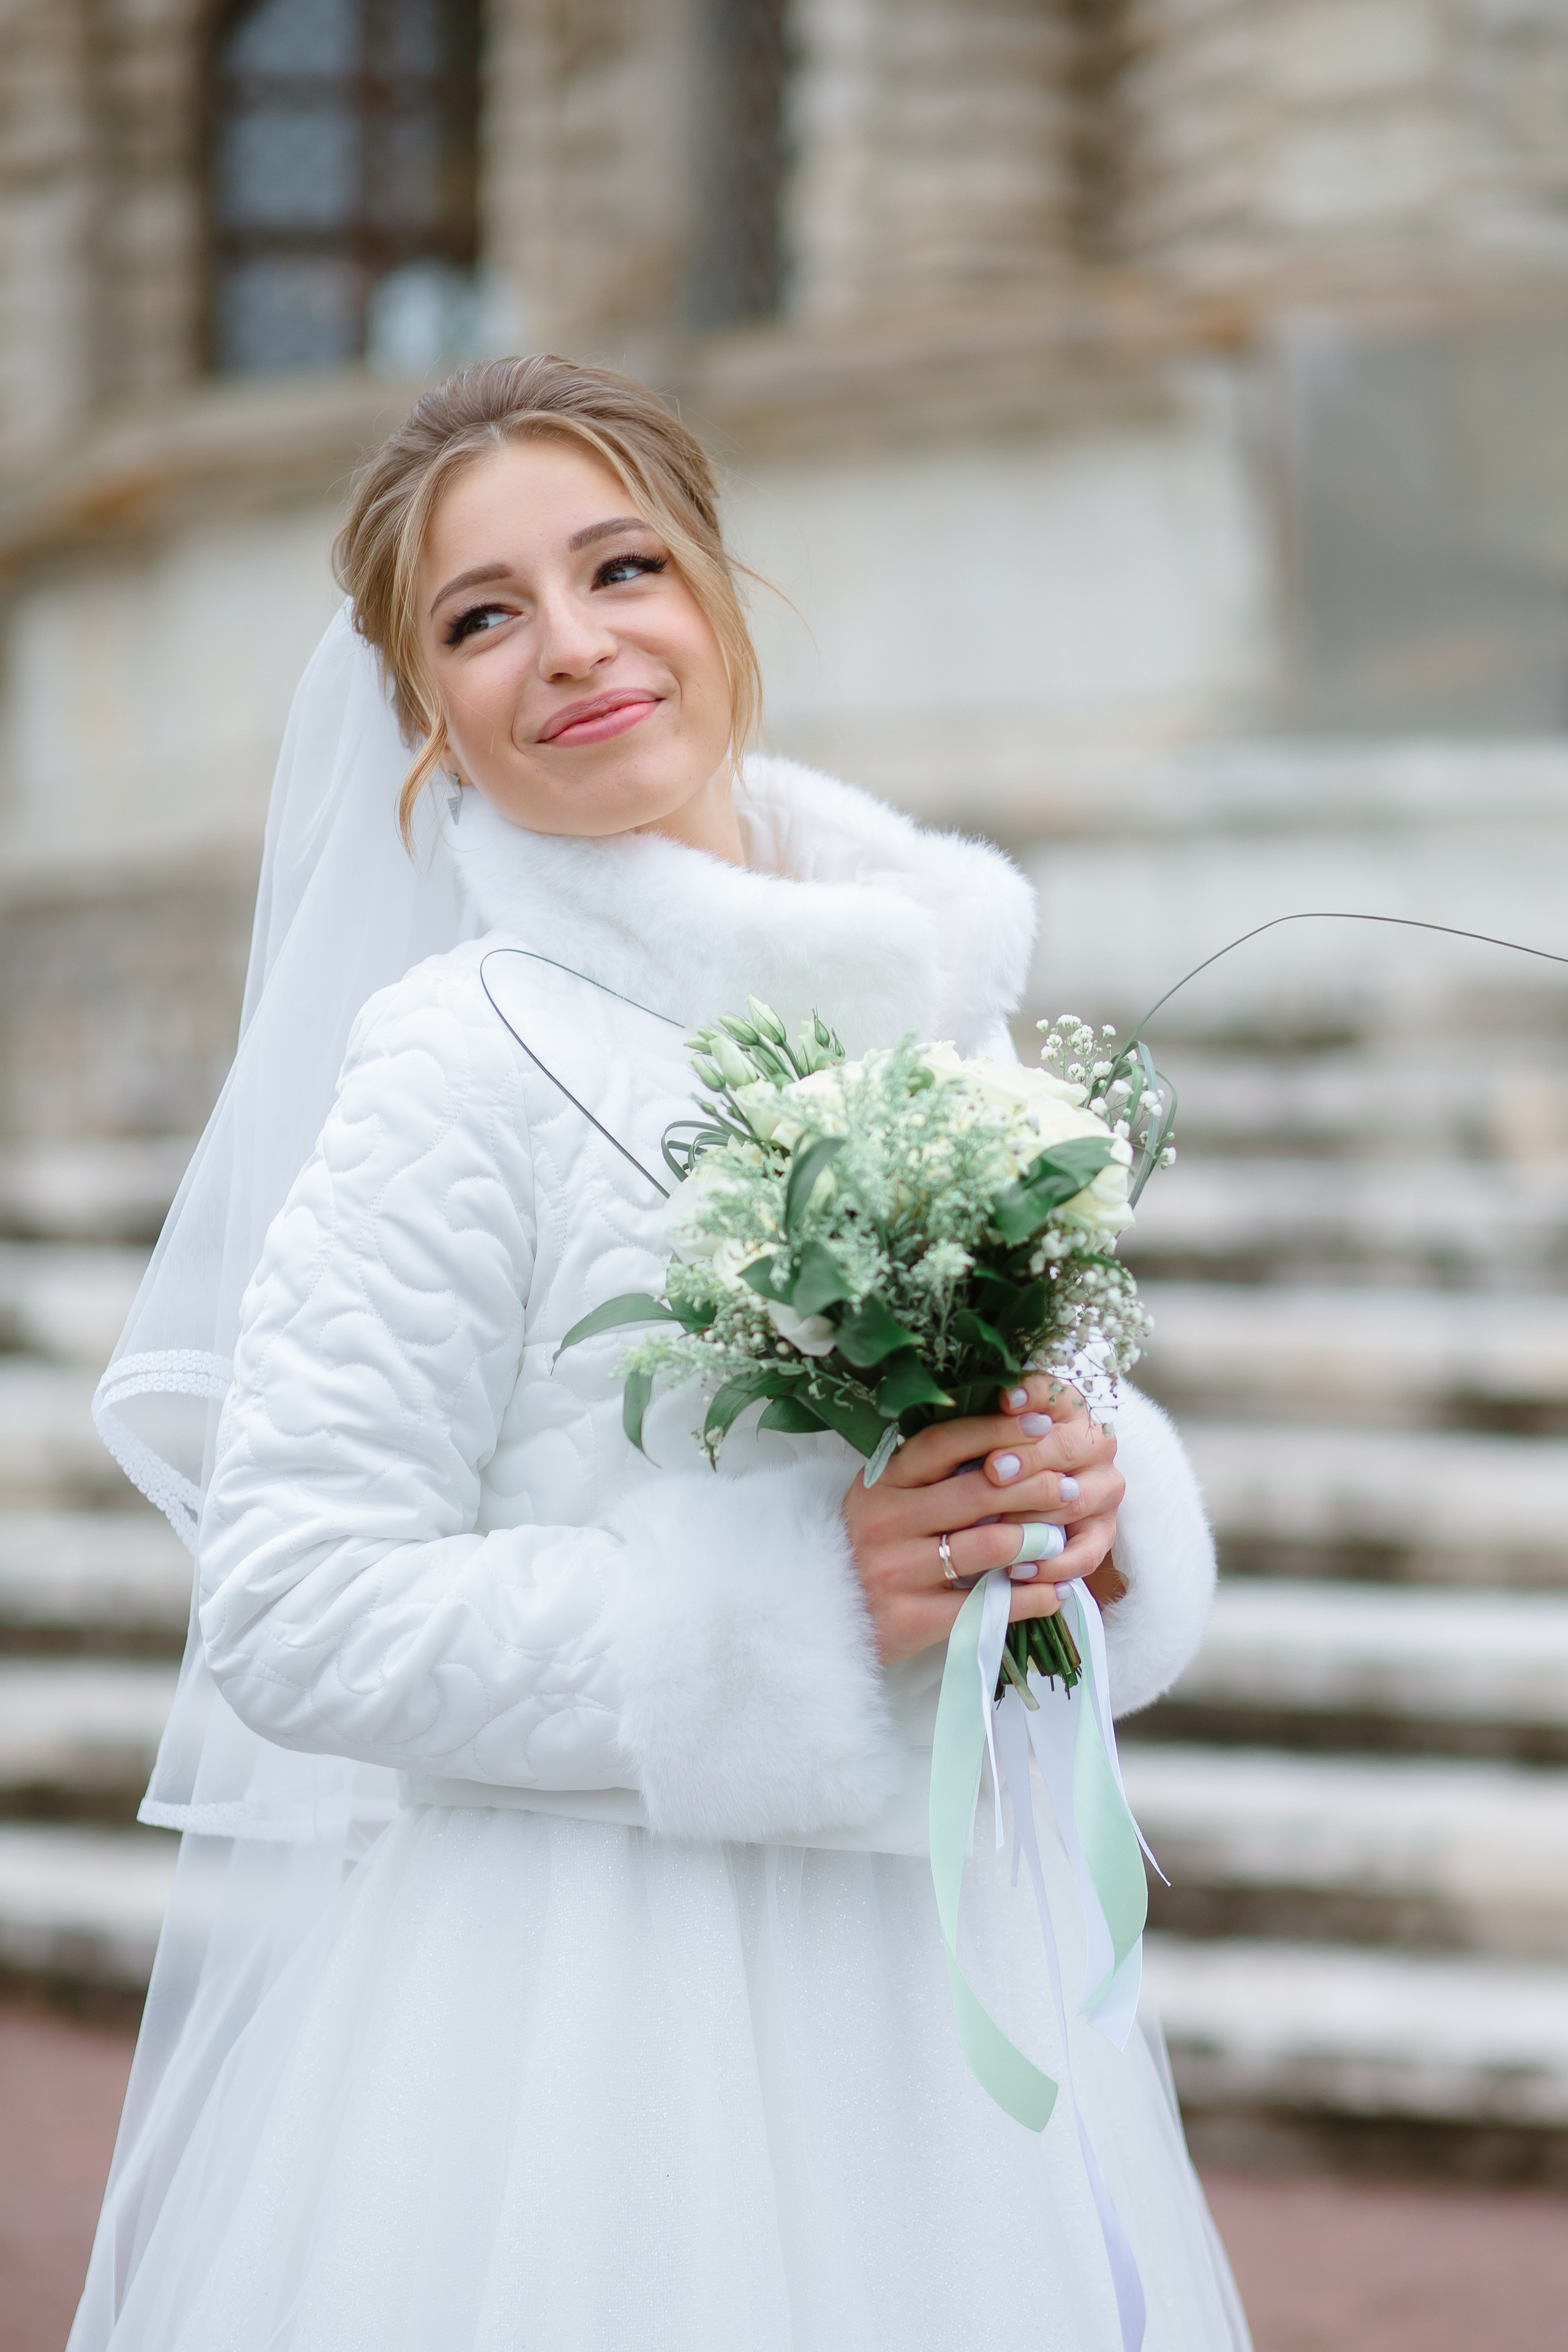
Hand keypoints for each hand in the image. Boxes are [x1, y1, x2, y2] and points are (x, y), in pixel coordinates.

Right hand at [840, 1376, 1124, 1667]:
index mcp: (879, 1483)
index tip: (1039, 1424)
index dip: (996, 1429)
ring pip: (985, 1547)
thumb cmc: (864, 1551)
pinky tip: (1054, 1591)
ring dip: (1037, 1541)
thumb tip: (1006, 1445)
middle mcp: (884, 1521)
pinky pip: (984, 1604)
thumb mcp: (883, 1502)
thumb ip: (930, 1477)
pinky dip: (1029, 1598)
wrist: (818, 1618)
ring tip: (1063, 1537)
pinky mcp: (910, 1620)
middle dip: (1033, 1485)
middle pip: (975, 1492)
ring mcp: (895, 1571)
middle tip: (1070, 1486)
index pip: (943, 1442)